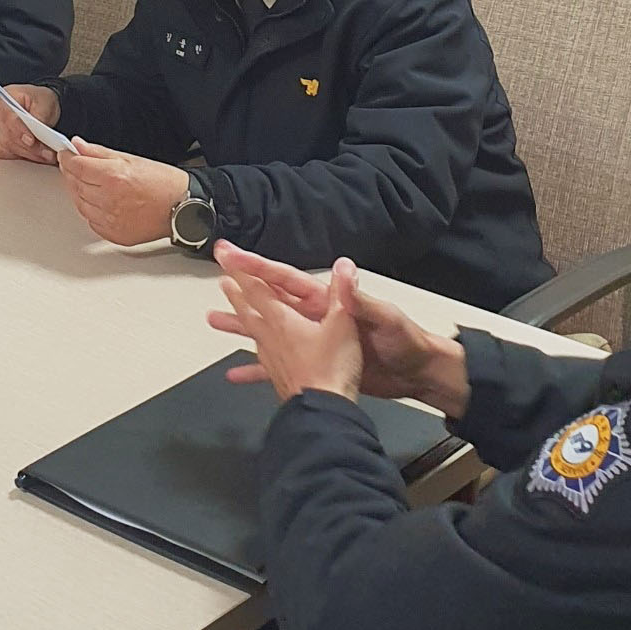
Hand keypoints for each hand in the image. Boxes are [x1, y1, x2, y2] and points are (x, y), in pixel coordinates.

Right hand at [0, 85, 62, 165]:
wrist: (40, 106)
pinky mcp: (0, 142)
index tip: (32, 141)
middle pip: (8, 136)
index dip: (20, 131)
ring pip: (7, 147)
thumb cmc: (40, 100)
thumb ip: (41, 114)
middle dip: (29, 147)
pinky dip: (21, 156)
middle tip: (47, 152)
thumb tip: (40, 130)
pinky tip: (35, 155)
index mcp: (5, 101)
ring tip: (46, 155)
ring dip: (28, 153)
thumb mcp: (45, 100)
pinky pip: (6, 154)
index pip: (8, 119)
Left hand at [55, 138, 189, 245]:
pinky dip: (92, 210)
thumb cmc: (164, 183)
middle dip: (73, 174)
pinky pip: (91, 220)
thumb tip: (78, 146)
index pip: (76, 166)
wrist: (183, 208)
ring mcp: (110, 220)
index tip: (66, 154)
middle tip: (79, 167)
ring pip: (80, 204)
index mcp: (113, 177)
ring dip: (81, 192)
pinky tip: (102, 201)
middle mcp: (109, 200)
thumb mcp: (132, 159)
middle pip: (75, 185)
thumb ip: (100, 153)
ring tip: (95, 184)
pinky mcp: (114, 234)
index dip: (67, 158)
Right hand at [206, 242, 469, 415]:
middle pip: (268, 300)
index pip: (286, 279)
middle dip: (241, 289)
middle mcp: (315, 318)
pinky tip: (236, 373)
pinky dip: (256, 368)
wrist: (416, 374)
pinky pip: (276, 365)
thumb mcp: (383, 317)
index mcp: (327, 302)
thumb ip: (359, 298)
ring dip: (240, 326)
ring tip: (214, 320)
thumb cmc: (404, 342)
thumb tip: (344, 269)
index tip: (232, 255)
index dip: (258, 266)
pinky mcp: (314, 365)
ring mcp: (312, 341)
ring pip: (266, 331)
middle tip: (217, 276)